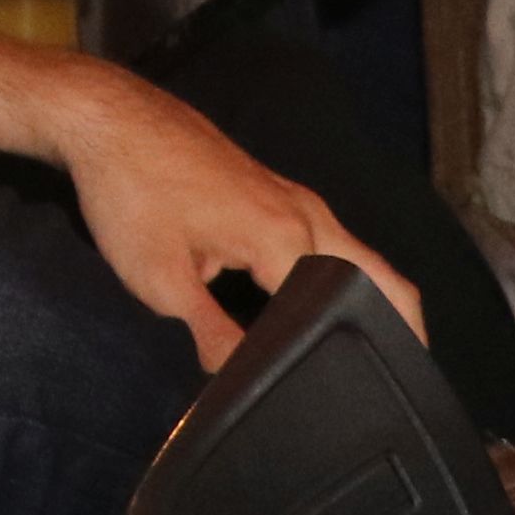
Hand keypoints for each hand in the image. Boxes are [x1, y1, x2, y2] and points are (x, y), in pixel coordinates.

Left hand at [25, 63, 415, 369]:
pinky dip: (348, 275)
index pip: (330, 315)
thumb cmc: (130, 191)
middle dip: (403, 329)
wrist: (110, 119)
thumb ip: (210, 332)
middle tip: (402, 381)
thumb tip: (237, 378)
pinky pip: (332, 241)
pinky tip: (328, 306)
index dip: (324, 360)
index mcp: (285, 237)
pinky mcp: (278, 191)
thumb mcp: (159, 278)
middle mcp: (307, 215)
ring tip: (379, 354)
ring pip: (360, 256)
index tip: (324, 395)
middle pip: (382, 279)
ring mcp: (296, 198)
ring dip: (377, 299)